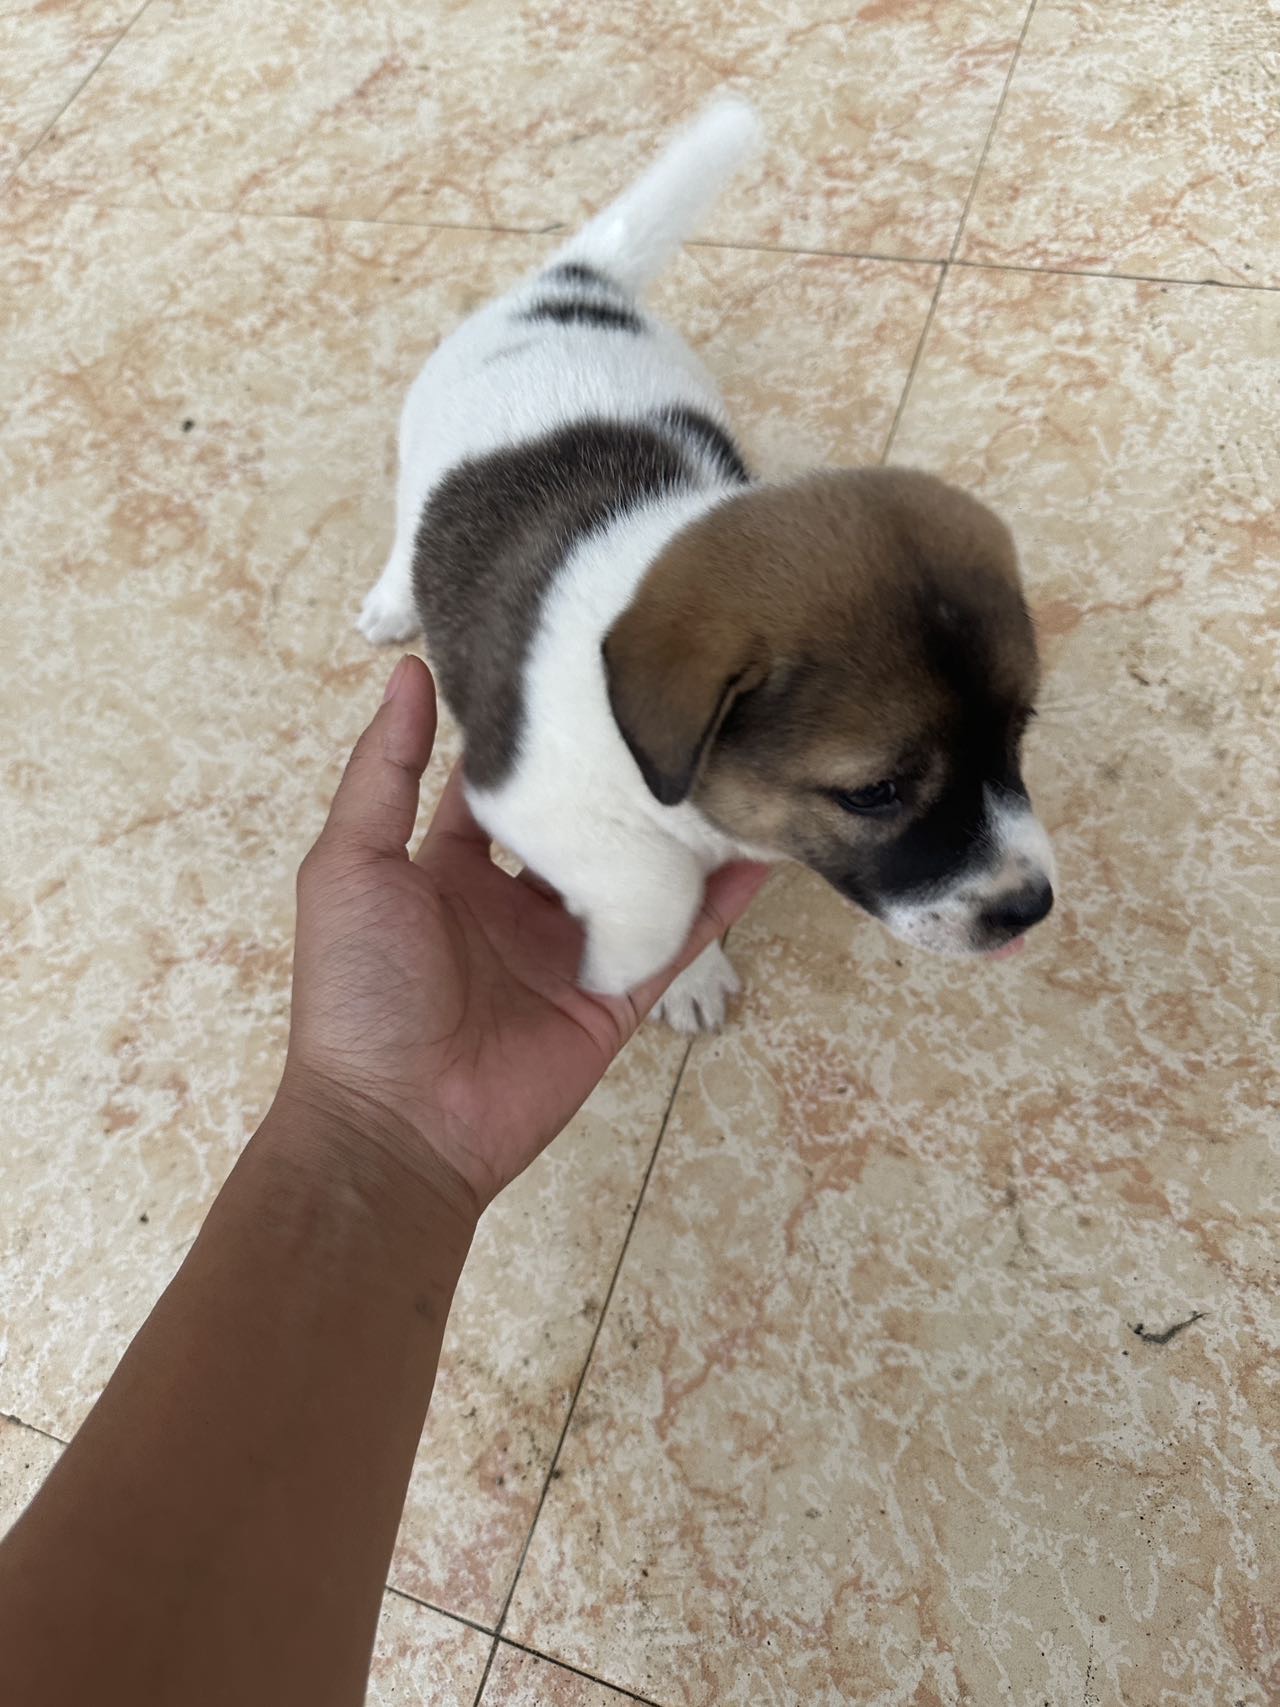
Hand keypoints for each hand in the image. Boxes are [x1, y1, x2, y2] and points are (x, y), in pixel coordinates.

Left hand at [278, 656, 767, 1219]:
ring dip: (678, 831)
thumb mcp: (350, 863)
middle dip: (617, 779)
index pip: (501, 786)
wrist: (395, 1124)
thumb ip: (382, 772)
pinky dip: (716, 903)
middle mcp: (514, 903)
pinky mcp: (615, 999)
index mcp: (446, 870)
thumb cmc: (360, 988)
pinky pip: (673, 940)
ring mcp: (570, 952)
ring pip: (635, 877)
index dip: (536, 738)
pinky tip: (762, 851)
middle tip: (676, 708)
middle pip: (580, 827)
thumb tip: (406, 668)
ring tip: (735, 760)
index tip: (584, 675)